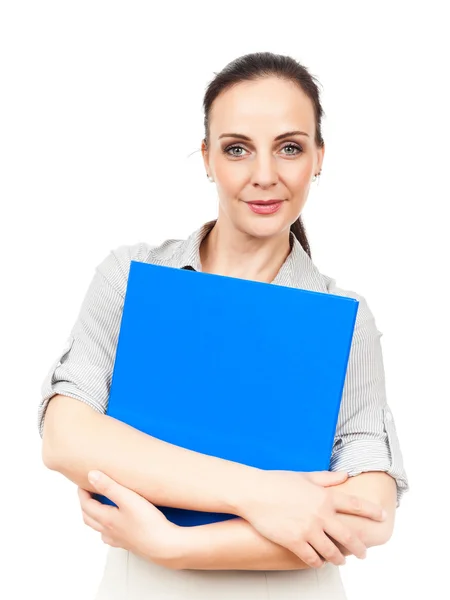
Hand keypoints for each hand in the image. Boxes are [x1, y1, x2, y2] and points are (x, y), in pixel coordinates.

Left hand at [78, 471, 181, 564]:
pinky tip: (116, 525)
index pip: (86, 505)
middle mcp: (109, 532)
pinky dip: (107, 528)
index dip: (82, 493)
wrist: (164, 546)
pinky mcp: (130, 544)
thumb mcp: (128, 499)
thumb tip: (91, 475)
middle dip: (85, 504)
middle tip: (87, 492)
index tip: (81, 482)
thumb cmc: (148, 522)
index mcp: (106, 520)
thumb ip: (109, 486)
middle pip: (89, 518)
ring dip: (94, 517)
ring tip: (99, 506)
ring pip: (99, 529)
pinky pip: (111, 537)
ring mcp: (119, 540)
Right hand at [238, 470, 386, 568]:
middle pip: (349, 536)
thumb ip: (327, 478)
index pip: (355, 505)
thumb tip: (345, 475)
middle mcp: (320, 514)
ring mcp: (308, 529)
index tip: (382, 517)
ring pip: (332, 552)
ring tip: (340, 560)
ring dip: (338, 558)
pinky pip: (312, 558)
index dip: (371, 511)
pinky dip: (318, 562)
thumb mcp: (305, 476)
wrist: (254, 492)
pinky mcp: (295, 542)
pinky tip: (319, 562)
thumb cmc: (277, 482)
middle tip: (364, 553)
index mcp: (325, 496)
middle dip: (359, 547)